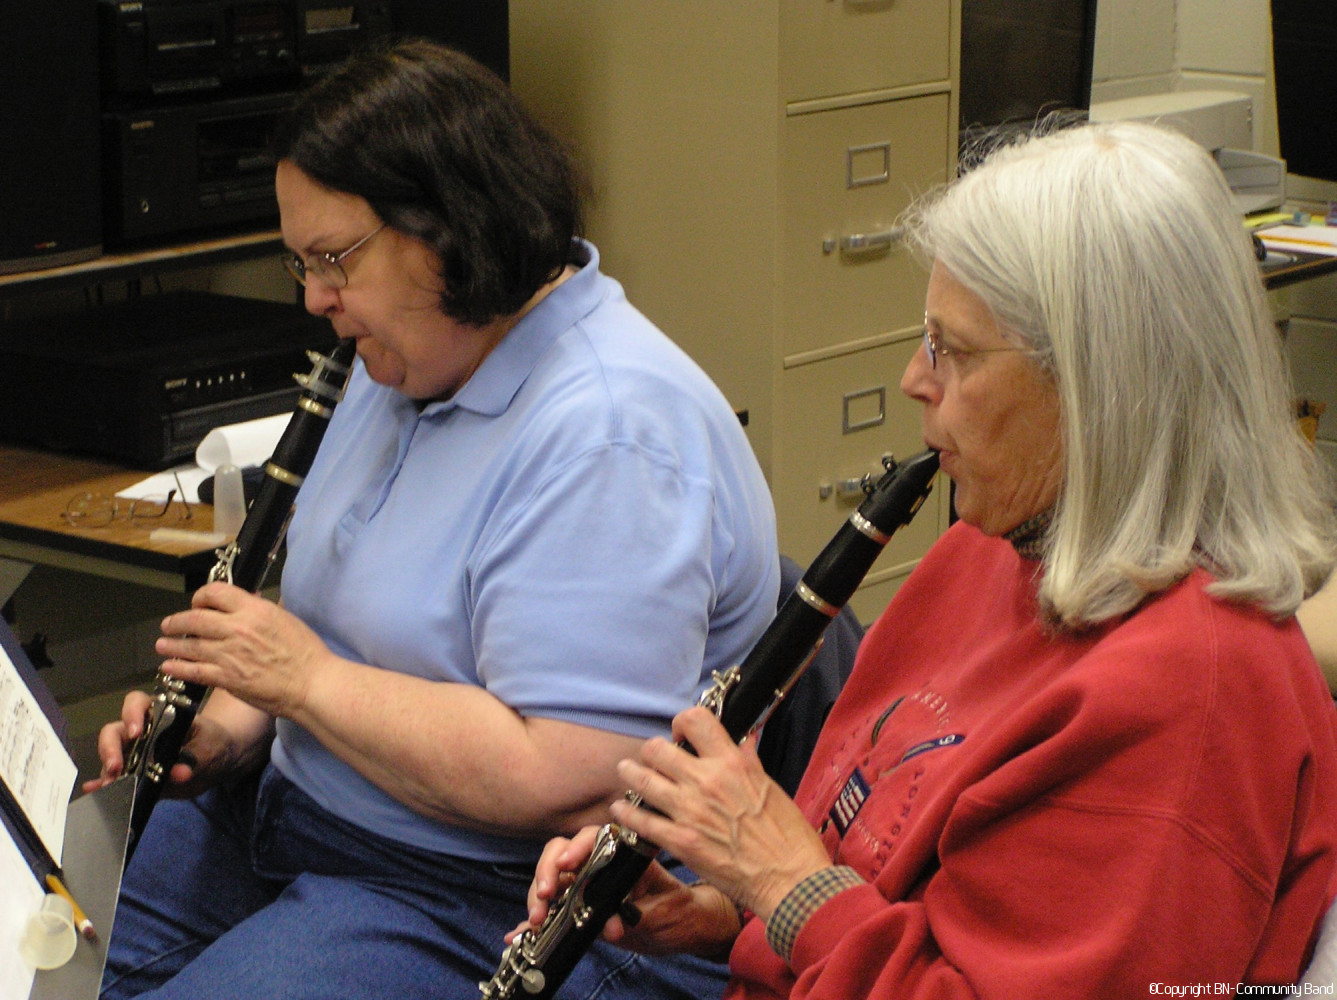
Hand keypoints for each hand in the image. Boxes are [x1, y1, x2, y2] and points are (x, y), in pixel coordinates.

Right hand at [81, 689, 262, 796]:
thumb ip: (196, 759)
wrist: (218, 763)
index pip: (137, 704)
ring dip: (107, 771)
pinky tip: (94, 791)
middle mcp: (142, 733)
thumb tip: (178, 773)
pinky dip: (103, 785)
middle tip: (115, 767)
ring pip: (111, 758)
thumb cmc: (214, 743)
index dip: (132, 714)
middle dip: (110, 748)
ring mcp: (135, 755)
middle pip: (114, 732)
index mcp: (160, 715)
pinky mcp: (136, 776)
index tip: (136, 731)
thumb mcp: (211, 747)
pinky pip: (117, 780)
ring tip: (110, 786)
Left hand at [155, 582, 331, 718]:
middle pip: (195, 618)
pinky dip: (178, 668)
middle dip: (177, 621)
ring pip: (189, 645)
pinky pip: (194, 671)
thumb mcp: (285, 619)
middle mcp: (237, 629)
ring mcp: (229, 654)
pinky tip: (169, 666)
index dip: (201, 597)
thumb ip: (261, 610)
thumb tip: (247, 602)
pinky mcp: (227, 678)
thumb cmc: (305, 653)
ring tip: (162, 644)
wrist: (311, 684)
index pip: (216, 593)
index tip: (198, 603)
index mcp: (254, 610)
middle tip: (169, 625)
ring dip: (172, 644)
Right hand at [511, 826, 741, 958]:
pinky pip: (552, 913)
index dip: (576, 849)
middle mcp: (599, 865)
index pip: (593, 839)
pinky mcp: (578, 910)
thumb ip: (638, 914)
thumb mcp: (664, 911)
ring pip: (552, 883)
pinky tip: (515, 935)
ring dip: (538, 899)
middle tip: (546, 897)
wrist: (684, 928)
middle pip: (562, 856)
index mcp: (623, 855)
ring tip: (536, 921)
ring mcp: (586, 887)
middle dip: (548, 873)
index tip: (567, 865)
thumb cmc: (680, 910)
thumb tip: (611, 924)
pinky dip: (533, 923)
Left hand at [610, 706, 831, 921]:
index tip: (682, 733)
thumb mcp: (771, 788)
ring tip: (627, 771)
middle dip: (653, 751)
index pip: (696, 720)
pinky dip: (627, 813)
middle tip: (654, 758)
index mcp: (732, 764)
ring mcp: (689, 812)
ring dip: (632, 773)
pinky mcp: (680, 842)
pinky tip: (621, 809)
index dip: (683, 722)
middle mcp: (706, 782)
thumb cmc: (788, 836)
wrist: (789, 880)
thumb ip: (749, 762)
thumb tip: (744, 741)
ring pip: (643, 779)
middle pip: (658, 749)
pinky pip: (641, 821)